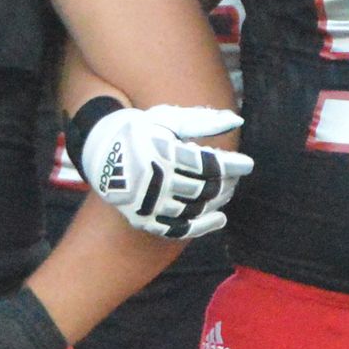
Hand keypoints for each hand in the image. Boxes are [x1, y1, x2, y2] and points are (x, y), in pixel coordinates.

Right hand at [75, 99, 252, 240]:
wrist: (100, 151)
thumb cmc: (140, 129)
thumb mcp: (167, 119)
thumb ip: (203, 121)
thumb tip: (237, 122)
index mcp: (160, 153)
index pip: (207, 164)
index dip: (232, 165)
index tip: (247, 163)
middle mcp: (154, 181)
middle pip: (203, 188)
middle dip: (226, 183)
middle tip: (235, 176)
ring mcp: (148, 203)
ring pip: (194, 209)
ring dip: (217, 202)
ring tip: (227, 191)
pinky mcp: (143, 219)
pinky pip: (178, 229)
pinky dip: (202, 226)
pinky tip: (219, 218)